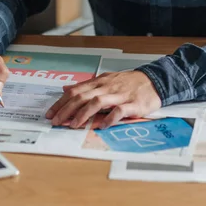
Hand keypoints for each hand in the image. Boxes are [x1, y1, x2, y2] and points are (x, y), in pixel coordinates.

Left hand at [45, 70, 161, 128]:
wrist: (155, 80)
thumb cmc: (129, 82)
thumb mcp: (106, 80)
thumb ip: (86, 86)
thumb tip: (66, 89)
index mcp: (100, 82)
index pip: (76, 91)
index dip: (61, 102)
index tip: (50, 113)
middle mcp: (107, 87)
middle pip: (82, 97)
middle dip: (66, 109)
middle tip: (56, 121)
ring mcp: (120, 95)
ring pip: (97, 102)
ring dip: (83, 114)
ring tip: (73, 125)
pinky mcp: (133, 104)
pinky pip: (119, 110)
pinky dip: (109, 118)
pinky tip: (102, 125)